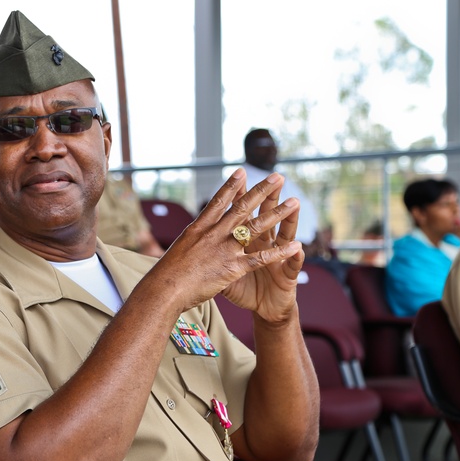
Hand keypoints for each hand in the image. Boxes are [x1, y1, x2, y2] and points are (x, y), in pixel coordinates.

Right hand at [150, 169, 302, 320]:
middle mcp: (213, 233)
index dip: (231, 186)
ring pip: (256, 227)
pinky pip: (261, 258)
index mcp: (199, 228)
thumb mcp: (178, 250)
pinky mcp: (232, 268)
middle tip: (277, 176)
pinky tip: (295, 246)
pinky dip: (280, 253)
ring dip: (278, 213)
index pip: (218, 202)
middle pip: (242, 207)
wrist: (164, 288)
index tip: (242, 171)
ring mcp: (224, 249)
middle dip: (262, 191)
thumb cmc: (166, 274)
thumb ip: (191, 243)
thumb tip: (190, 240)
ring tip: (295, 202)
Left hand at [219, 174, 304, 322]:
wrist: (265, 308)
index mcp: (247, 242)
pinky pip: (292, 266)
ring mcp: (278, 258)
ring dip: (289, 220)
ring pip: (285, 236)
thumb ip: (211, 257)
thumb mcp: (223, 274)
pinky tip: (298, 247)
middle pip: (266, 218)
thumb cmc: (244, 289)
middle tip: (276, 178)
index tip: (239, 176)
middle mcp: (265, 246)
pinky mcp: (287, 276)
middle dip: (270, 199)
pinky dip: (294, 257)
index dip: (241, 197)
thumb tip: (192, 245)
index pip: (244, 216)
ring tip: (294, 204)